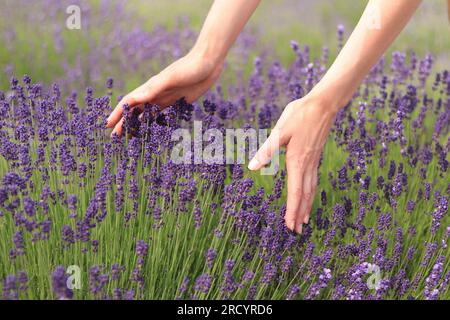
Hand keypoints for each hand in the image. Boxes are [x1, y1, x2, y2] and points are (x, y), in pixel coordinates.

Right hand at [106, 52, 222, 135]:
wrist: (207, 65)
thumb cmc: (188, 68)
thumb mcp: (170, 78)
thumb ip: (153, 88)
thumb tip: (135, 99)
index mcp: (150, 87)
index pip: (128, 102)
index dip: (117, 113)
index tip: (108, 125)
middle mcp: (155, 94)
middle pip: (135, 111)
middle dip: (124, 123)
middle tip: (115, 137)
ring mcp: (165, 98)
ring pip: (147, 114)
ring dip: (137, 125)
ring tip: (130, 137)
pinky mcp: (177, 102)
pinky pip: (161, 115)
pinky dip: (154, 123)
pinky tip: (152, 131)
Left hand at [248, 95, 336, 233]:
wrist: (323, 104)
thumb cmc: (299, 115)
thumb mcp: (279, 132)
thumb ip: (266, 151)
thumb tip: (252, 167)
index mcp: (296, 161)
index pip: (294, 192)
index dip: (292, 210)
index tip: (290, 225)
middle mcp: (307, 165)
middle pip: (304, 195)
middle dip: (300, 214)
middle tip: (297, 232)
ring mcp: (313, 162)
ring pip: (311, 190)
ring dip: (307, 206)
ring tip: (305, 221)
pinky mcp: (315, 157)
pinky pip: (314, 181)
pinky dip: (311, 194)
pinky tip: (309, 196)